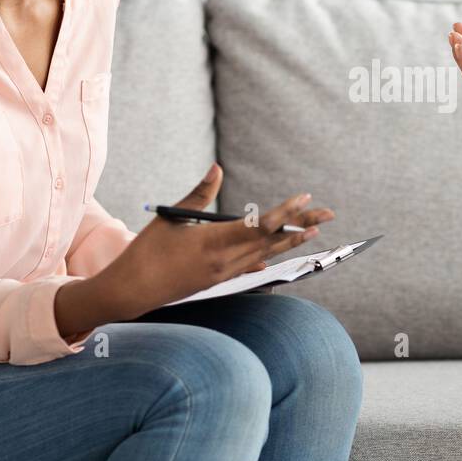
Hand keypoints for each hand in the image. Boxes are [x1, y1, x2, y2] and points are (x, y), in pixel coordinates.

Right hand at [110, 163, 334, 316]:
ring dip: (291, 240)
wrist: (132, 292)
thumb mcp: (173, 217)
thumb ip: (200, 194)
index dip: (286, 212)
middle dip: (303, 226)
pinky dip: (266, 256)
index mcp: (215, 242)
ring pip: (267, 254)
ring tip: (314, 229)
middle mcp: (226, 262)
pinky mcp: (218, 282)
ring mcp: (224, 275)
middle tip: (329, 213)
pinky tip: (276, 252)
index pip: (262, 225)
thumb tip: (217, 168)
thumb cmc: (147, 251)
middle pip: (273, 240)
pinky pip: (250, 267)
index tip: (305, 198)